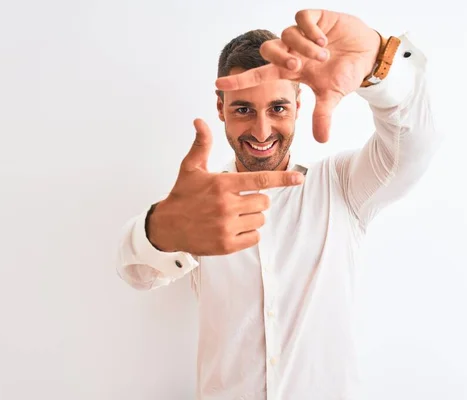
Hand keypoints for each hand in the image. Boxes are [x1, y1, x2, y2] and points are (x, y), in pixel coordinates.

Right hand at [148, 119, 304, 255]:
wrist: (166, 226)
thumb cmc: (182, 195)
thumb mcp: (190, 168)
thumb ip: (201, 145)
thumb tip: (200, 121)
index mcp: (222, 184)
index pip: (260, 180)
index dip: (283, 179)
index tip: (299, 178)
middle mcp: (226, 205)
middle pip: (264, 202)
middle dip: (257, 200)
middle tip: (240, 201)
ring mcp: (226, 226)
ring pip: (260, 220)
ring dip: (252, 217)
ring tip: (232, 215)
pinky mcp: (226, 244)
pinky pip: (254, 238)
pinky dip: (248, 234)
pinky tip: (232, 228)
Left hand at [215, 9, 380, 142]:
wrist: (367, 55)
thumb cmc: (345, 74)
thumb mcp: (332, 96)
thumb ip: (322, 116)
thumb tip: (322, 141)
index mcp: (291, 70)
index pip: (259, 74)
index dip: (240, 80)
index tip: (218, 85)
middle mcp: (292, 51)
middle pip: (269, 50)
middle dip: (280, 58)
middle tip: (298, 66)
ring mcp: (302, 34)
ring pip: (287, 35)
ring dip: (303, 47)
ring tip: (323, 54)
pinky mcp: (315, 18)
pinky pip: (301, 19)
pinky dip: (310, 30)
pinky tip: (324, 39)